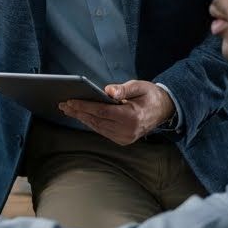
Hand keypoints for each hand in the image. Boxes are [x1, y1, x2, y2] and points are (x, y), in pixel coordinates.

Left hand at [58, 80, 174, 145]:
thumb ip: (123, 89)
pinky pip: (102, 131)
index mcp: (132, 117)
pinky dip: (91, 123)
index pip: (102, 112)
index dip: (84, 106)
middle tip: (63, 105)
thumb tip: (108, 91)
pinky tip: (82, 116)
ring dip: (82, 118)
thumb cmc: (150, 95)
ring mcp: (125, 138)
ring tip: (69, 110)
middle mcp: (128, 131)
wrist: (164, 111)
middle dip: (78, 112)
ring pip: (98, 128)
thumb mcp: (140, 86)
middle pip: (97, 121)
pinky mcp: (123, 141)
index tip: (70, 101)